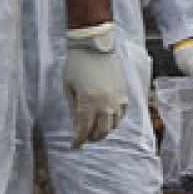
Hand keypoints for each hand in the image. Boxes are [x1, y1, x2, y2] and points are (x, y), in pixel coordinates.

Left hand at [62, 23, 128, 148]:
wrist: (94, 46)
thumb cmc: (76, 65)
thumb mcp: (69, 87)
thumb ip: (74, 109)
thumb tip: (77, 127)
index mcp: (88, 101)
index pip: (83, 129)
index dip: (78, 141)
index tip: (74, 147)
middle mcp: (105, 103)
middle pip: (101, 132)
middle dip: (91, 138)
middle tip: (85, 138)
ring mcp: (117, 100)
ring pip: (112, 125)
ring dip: (103, 130)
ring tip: (95, 128)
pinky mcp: (124, 95)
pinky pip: (121, 115)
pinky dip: (113, 120)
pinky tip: (106, 118)